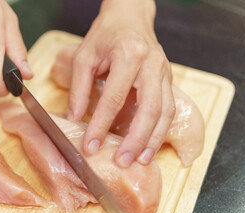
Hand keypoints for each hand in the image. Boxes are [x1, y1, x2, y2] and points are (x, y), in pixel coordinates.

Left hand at [68, 0, 174, 166]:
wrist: (130, 19)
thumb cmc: (106, 35)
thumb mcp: (84, 56)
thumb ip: (79, 88)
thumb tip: (75, 119)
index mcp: (129, 55)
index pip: (114, 98)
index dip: (101, 125)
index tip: (91, 146)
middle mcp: (152, 64)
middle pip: (148, 109)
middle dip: (135, 139)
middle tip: (122, 160)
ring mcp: (164, 72)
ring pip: (165, 112)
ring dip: (153, 139)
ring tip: (140, 160)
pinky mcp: (168, 80)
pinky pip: (169, 109)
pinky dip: (160, 130)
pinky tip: (150, 145)